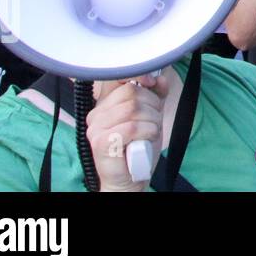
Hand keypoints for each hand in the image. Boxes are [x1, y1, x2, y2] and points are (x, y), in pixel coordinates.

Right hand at [86, 73, 170, 191]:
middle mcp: (96, 114)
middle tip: (153, 121)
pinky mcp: (102, 142)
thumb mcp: (150, 115)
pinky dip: (148, 132)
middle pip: (132, 92)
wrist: (131, 178)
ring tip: (150, 132)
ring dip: (152, 120)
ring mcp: (96, 128)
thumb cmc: (139, 147)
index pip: (119, 78)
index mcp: (104, 104)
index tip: (153, 84)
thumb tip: (159, 78)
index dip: (140, 76)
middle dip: (152, 105)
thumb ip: (155, 95)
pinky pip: (132, 127)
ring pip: (134, 108)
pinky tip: (146, 140)